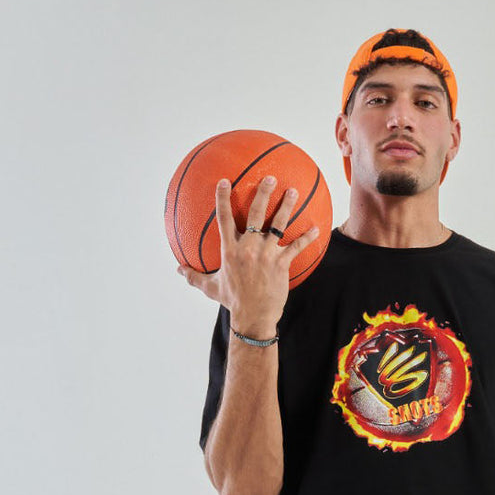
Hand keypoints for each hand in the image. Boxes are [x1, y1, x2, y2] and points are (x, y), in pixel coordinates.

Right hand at [176, 175, 319, 331]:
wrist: (253, 317)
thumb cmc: (232, 301)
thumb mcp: (210, 287)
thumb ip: (194, 276)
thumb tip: (178, 270)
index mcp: (230, 250)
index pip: (224, 218)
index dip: (223, 198)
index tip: (225, 182)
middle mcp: (248, 247)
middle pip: (256, 213)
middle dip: (263, 192)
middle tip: (269, 178)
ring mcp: (266, 254)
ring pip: (278, 224)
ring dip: (286, 205)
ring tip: (292, 191)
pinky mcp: (281, 263)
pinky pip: (297, 246)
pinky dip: (307, 237)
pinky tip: (316, 228)